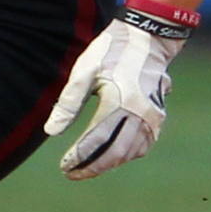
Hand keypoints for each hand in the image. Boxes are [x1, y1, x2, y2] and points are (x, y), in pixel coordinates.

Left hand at [43, 19, 176, 179]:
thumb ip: (68, 103)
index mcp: (119, 102)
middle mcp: (140, 113)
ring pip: (130, 152)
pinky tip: (110, 155)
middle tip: (72, 173)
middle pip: (115, 153)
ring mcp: (153, 117)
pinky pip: (143, 145)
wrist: (148, 37)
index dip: (79, 157)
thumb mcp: (84, 71)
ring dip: (109, 163)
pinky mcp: (158, 116)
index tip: (64, 167)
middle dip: (92, 167)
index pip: (95, 140)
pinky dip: (126, 154)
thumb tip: (52, 132)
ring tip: (87, 166)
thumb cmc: (111, 51)